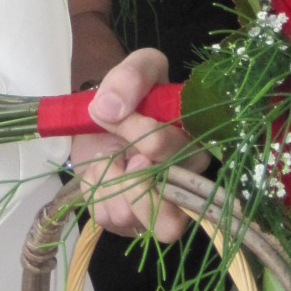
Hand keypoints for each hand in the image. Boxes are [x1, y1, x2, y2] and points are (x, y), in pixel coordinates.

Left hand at [69, 48, 208, 242]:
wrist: (98, 116)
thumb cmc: (129, 97)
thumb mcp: (136, 70)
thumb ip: (132, 76)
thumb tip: (110, 108)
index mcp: (196, 146)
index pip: (188, 160)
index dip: (149, 140)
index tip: (119, 115)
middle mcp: (184, 183)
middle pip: (166, 200)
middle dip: (127, 167)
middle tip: (112, 144)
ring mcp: (157, 207)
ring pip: (135, 217)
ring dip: (109, 182)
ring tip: (106, 160)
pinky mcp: (128, 220)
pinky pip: (109, 218)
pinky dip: (94, 191)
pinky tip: (99, 172)